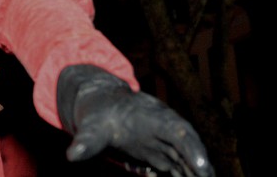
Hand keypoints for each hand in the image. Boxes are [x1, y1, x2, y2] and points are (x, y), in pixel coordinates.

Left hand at [57, 65, 213, 176]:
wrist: (99, 107)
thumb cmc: (98, 112)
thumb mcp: (91, 126)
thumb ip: (86, 141)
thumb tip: (72, 155)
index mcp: (154, 118)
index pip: (180, 132)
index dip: (193, 149)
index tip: (203, 167)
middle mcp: (165, 130)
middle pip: (190, 151)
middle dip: (201, 169)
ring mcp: (165, 143)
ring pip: (186, 162)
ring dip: (194, 174)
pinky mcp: (161, 155)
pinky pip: (176, 169)